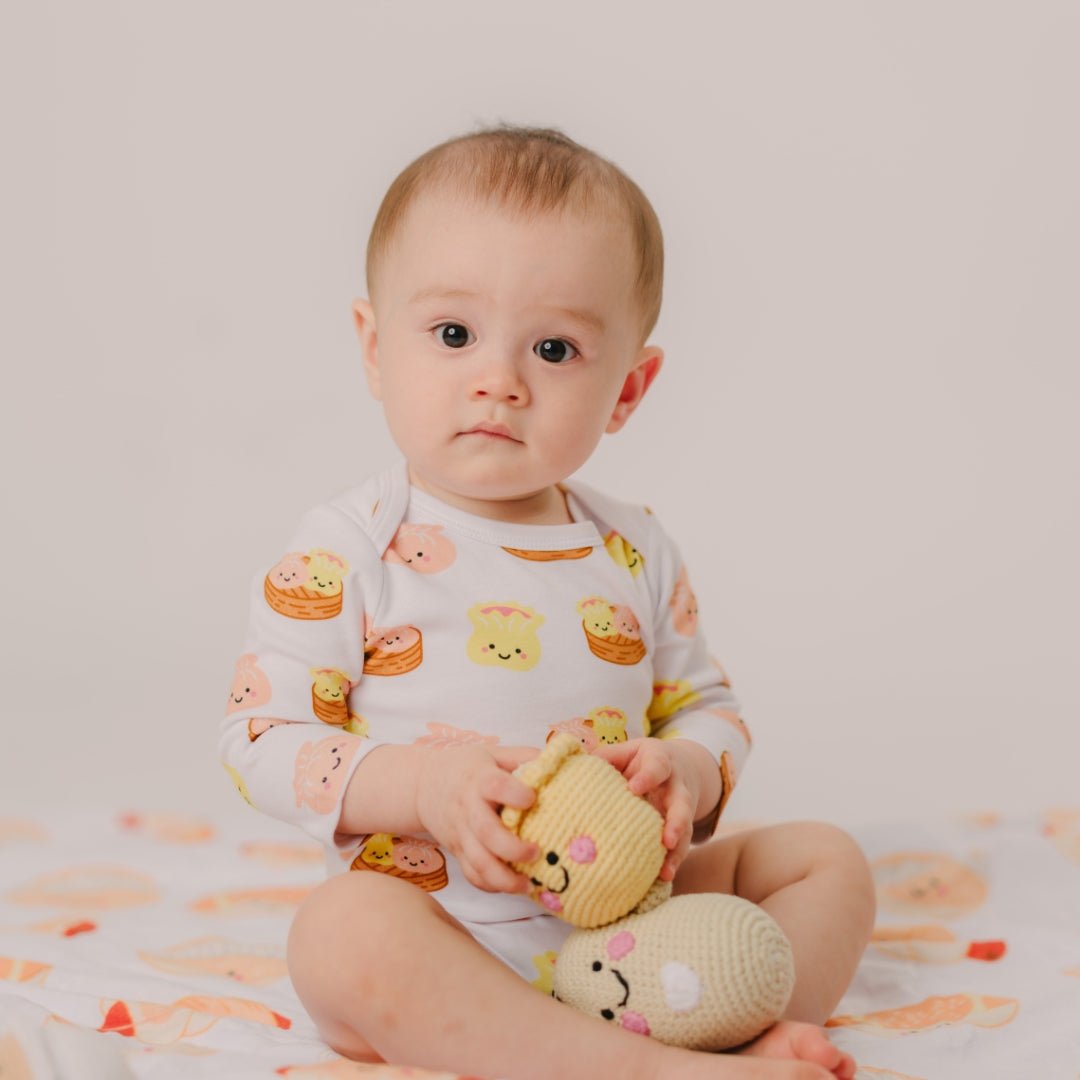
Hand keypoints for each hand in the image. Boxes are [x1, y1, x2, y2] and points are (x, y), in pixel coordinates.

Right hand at [414, 744, 539, 893]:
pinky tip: (511, 887)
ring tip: (528, 884)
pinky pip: (471, 874)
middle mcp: (468, 808)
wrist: (422, 785)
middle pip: (486, 832)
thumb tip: (556, 762)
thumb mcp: (491, 753)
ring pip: (478, 862)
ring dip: (503, 878)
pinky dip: (490, 886)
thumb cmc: (465, 768)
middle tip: (536, 852)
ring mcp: (461, 833)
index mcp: (479, 779)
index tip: (531, 799)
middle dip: (512, 848)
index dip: (514, 793)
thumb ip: (522, 757)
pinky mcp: (457, 851)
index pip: (495, 785)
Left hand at [592, 738, 705, 880]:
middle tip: (667, 840)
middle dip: (676, 822)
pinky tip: (662, 878)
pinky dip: (672, 862)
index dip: (647, 777)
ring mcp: (681, 809)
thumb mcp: (625, 752)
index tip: (634, 788)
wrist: (677, 765)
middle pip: (682, 804)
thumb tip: (575, 766)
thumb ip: (605, 758)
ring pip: (685, 830)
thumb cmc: (640, 761)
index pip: (657, 767)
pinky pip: (679, 846)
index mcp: (660, 762)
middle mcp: (676, 786)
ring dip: (677, 852)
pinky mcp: (680, 828)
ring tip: (665, 872)